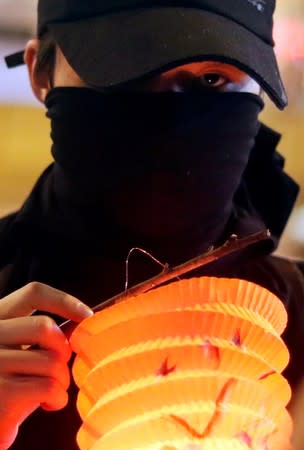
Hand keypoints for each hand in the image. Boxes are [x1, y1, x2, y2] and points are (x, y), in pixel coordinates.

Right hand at [0, 282, 92, 449]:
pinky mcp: (0, 392)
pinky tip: (49, 404)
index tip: (87, 315)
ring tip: (52, 390)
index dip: (64, 300)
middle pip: (46, 327)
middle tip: (60, 368)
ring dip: (62, 379)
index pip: (32, 294)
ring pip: (51, 360)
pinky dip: (58, 398)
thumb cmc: (14, 385)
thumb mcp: (25, 352)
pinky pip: (48, 387)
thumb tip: (84, 318)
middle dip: (63, 350)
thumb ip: (45, 334)